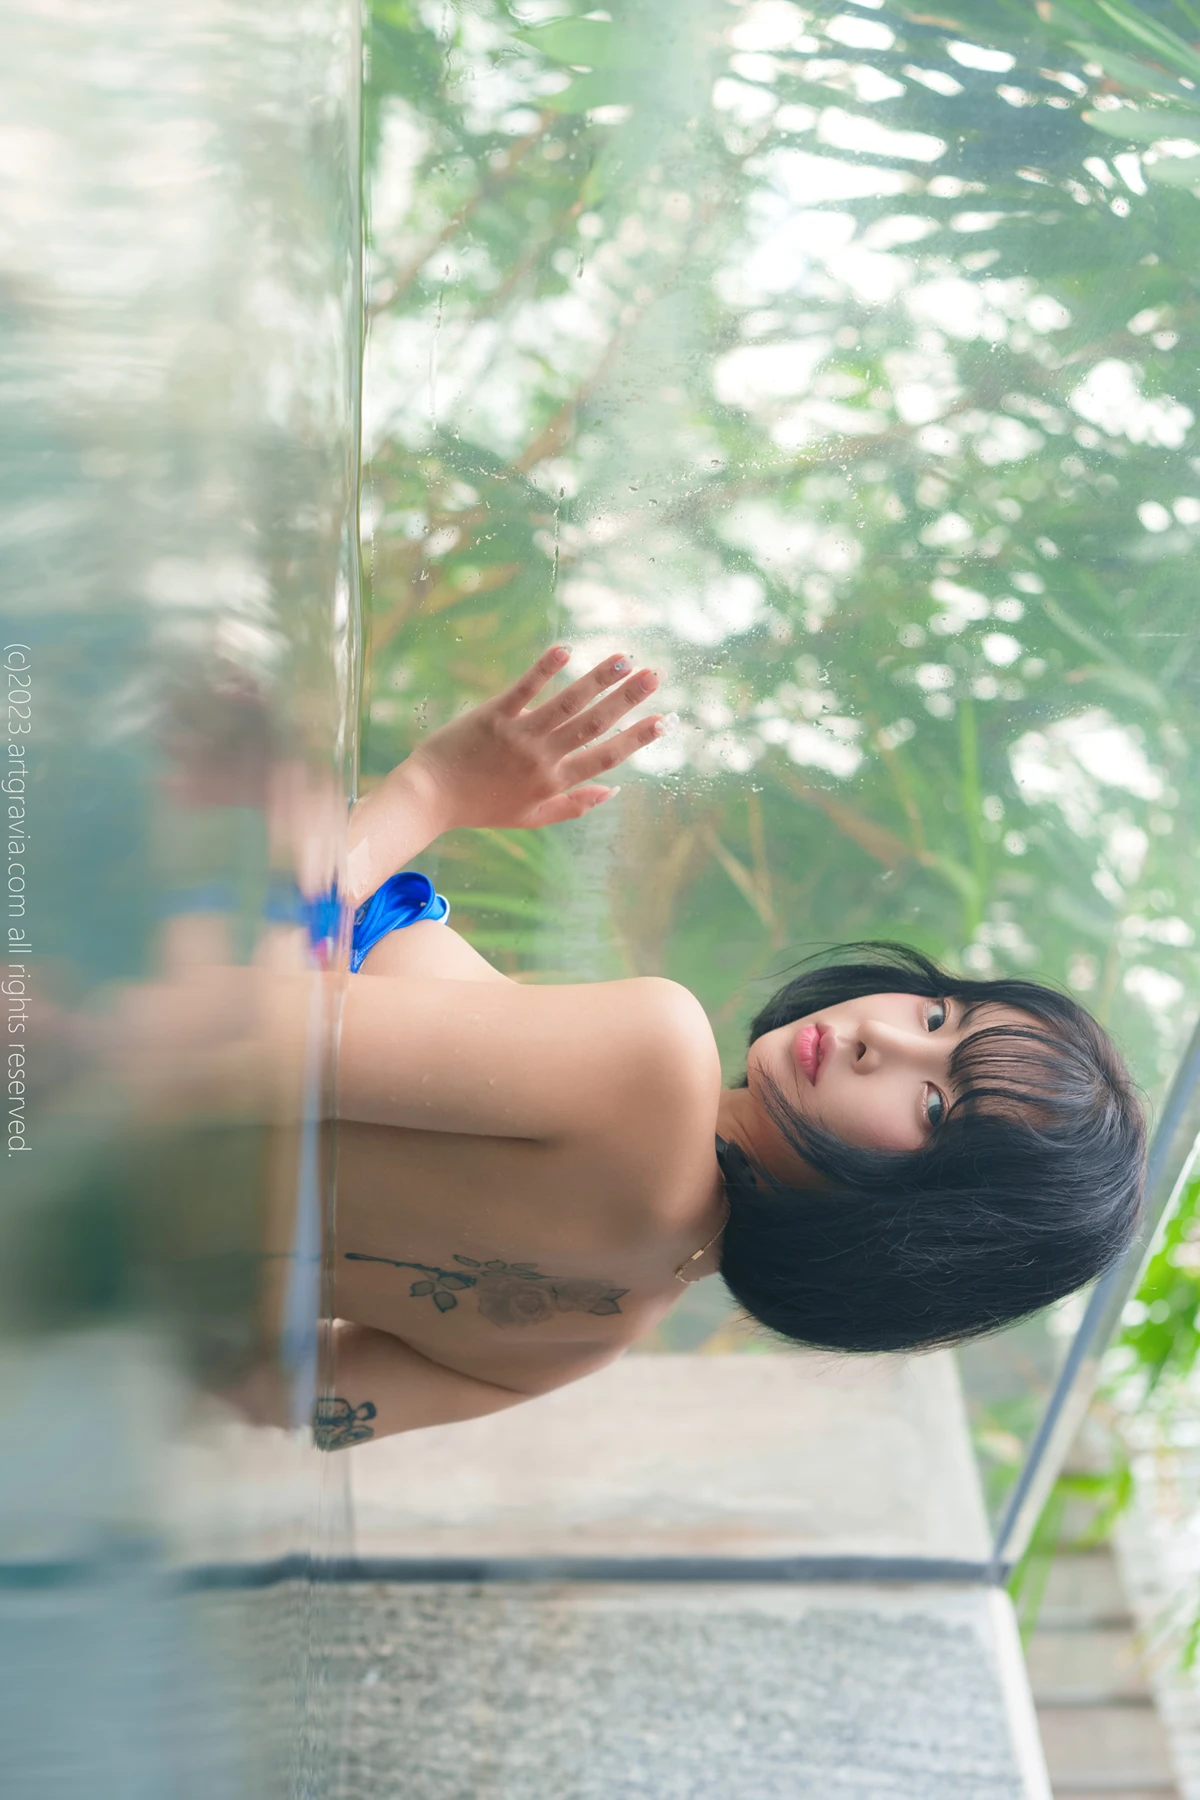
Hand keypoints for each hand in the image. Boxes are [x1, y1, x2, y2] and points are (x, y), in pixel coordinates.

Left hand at [405, 645, 663, 831]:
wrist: (431, 796)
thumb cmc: (482, 808)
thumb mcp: (532, 818)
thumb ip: (575, 805)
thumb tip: (615, 790)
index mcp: (554, 782)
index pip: (606, 757)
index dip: (637, 739)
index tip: (665, 720)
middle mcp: (543, 758)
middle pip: (594, 725)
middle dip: (629, 700)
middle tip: (655, 676)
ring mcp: (519, 735)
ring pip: (568, 704)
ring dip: (598, 679)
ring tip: (625, 659)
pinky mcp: (494, 714)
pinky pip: (524, 689)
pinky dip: (545, 669)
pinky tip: (566, 650)